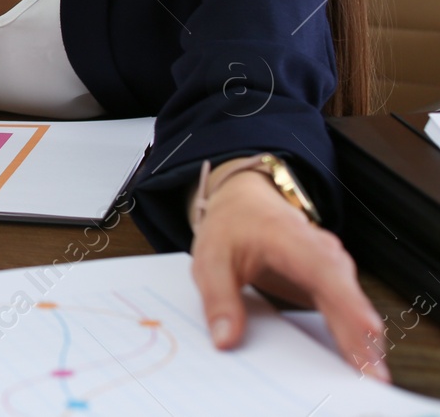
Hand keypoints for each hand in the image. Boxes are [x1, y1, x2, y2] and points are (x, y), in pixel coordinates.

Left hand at [190, 168, 388, 379]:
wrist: (243, 203)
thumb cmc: (229, 228)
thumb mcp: (209, 258)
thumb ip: (218, 298)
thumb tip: (225, 340)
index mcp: (290, 238)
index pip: (325, 270)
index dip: (348, 303)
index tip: (367, 332)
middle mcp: (321, 252)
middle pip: (347, 296)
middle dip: (361, 336)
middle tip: (372, 377)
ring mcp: (331, 268)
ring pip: (353, 307)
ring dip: (363, 342)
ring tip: (370, 378)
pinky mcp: (331, 284)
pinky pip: (346, 313)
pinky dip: (353, 338)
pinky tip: (357, 366)